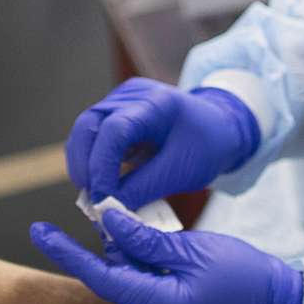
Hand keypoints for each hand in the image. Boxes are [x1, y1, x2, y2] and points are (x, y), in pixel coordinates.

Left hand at [28, 203, 303, 303]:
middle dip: (119, 248)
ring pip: (133, 284)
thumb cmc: (244, 277)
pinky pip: (149, 294)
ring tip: (175, 245)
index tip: (38, 230)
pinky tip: (173, 256)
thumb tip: (107, 221)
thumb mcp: (192, 250)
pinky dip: (152, 271)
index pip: (101, 277)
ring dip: (139, 259)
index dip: (67, 252)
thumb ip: (145, 240)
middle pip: (117, 278)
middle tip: (131, 219)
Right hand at [64, 78, 260, 208]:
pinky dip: (92, 161)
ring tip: (94, 196)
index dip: (102, 166)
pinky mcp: (115, 112)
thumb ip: (142, 188)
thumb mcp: (181, 172)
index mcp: (157, 103)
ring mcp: (121, 100)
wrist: (218, 128)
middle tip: (90, 200)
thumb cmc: (205, 146)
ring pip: (85, 131)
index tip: (101, 199)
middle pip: (89, 124)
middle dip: (84, 165)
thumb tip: (106, 208)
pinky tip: (100, 184)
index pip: (115, 129)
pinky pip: (93, 136)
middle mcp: (133, 95)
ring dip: (84, 165)